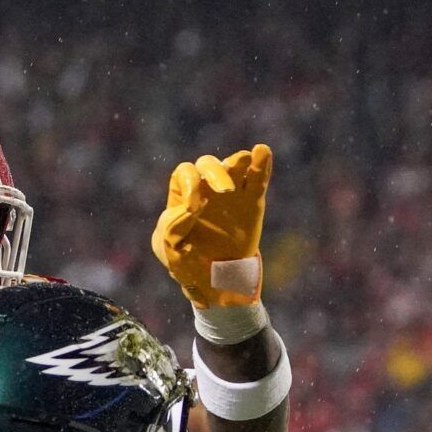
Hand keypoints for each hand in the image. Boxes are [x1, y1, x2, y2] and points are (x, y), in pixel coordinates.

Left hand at [151, 144, 272, 308]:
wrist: (215, 280)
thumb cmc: (185, 263)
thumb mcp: (169, 251)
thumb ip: (172, 228)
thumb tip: (191, 209)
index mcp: (183, 195)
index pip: (184, 174)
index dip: (189, 183)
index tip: (194, 207)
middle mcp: (206, 187)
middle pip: (208, 164)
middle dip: (216, 173)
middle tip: (225, 191)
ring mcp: (231, 191)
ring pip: (235, 165)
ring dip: (240, 160)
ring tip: (247, 158)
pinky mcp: (252, 200)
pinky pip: (257, 178)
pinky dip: (261, 164)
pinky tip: (262, 151)